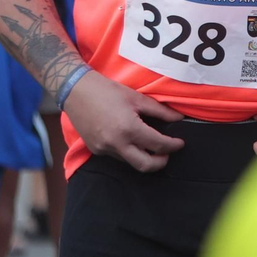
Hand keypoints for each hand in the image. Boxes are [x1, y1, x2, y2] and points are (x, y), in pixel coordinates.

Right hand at [62, 71, 183, 171]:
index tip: (180, 143)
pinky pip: (118, 157)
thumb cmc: (107, 90)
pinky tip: (130, 140)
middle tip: (168, 153)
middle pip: (145, 165)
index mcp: (129, 128)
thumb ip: (160, 111)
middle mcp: (116, 143)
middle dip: (160, 162)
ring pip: (131, 162)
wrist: (75, 91)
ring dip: (143, 157)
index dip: (173, 145)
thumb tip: (179, 118)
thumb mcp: (136, 98)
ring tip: (150, 145)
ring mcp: (104, 149)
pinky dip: (128, 152)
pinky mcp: (96, 150)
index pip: (158, 145)